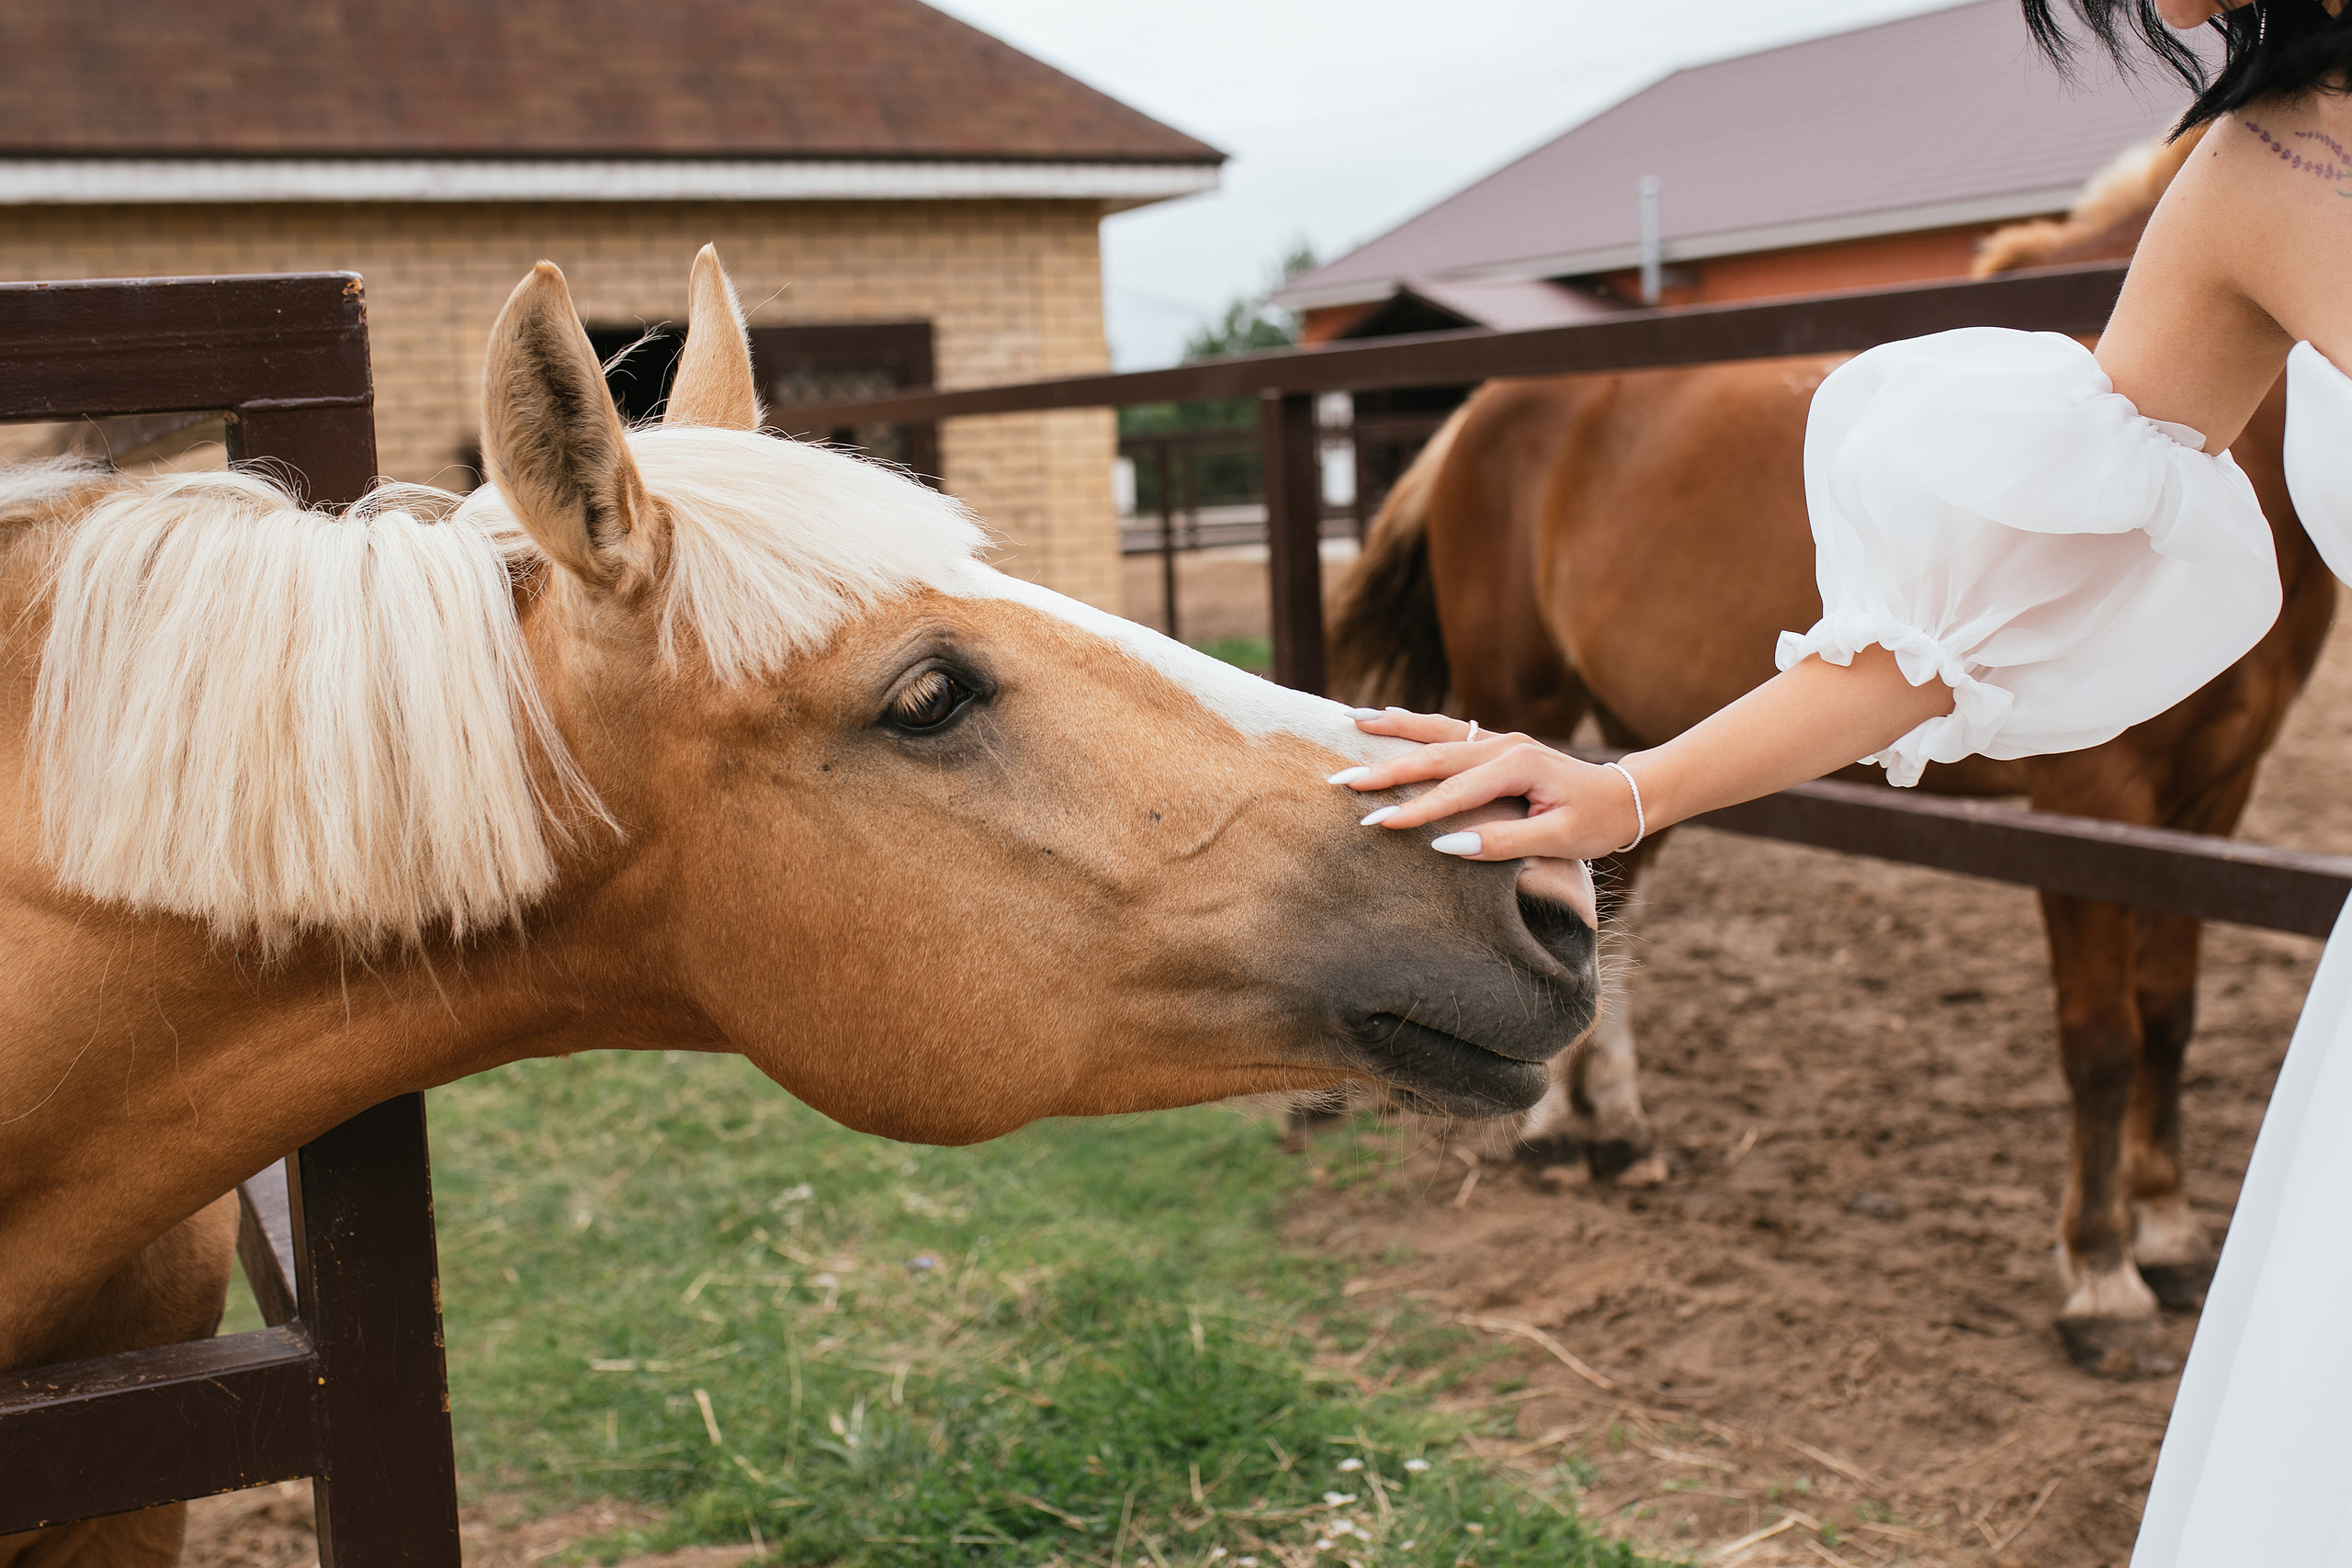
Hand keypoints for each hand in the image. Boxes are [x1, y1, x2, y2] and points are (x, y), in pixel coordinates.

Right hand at [1331, 709, 1641, 862]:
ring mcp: (1499, 740)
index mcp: (1517, 766)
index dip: (1413, 810)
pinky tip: (1387, 717)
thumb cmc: (1595, 822)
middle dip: (1384, 769)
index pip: (1454, 793)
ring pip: (1436, 732)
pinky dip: (1414, 724)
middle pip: (1434, 756)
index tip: (1375, 823)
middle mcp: (1504, 745)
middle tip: (1341, 780)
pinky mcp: (1497, 744)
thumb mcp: (1558, 839)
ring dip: (1392, 730)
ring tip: (1351, 722)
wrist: (1624, 795)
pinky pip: (1447, 730)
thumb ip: (1503, 842)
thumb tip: (1446, 845)